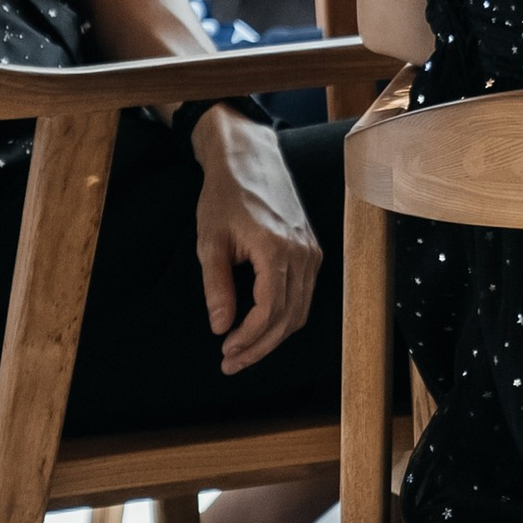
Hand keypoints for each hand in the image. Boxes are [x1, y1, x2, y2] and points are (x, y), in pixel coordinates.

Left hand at [192, 113, 320, 373]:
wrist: (250, 159)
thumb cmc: (225, 196)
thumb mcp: (210, 241)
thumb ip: (216, 286)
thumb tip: (221, 327)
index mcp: (277, 249)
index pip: (270, 310)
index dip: (249, 338)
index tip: (225, 351)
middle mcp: (303, 253)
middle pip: (289, 318)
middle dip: (260, 346)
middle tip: (231, 362)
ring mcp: (312, 252)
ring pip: (300, 311)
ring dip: (273, 337)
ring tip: (242, 351)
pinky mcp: (312, 250)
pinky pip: (304, 295)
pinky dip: (285, 317)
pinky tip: (261, 326)